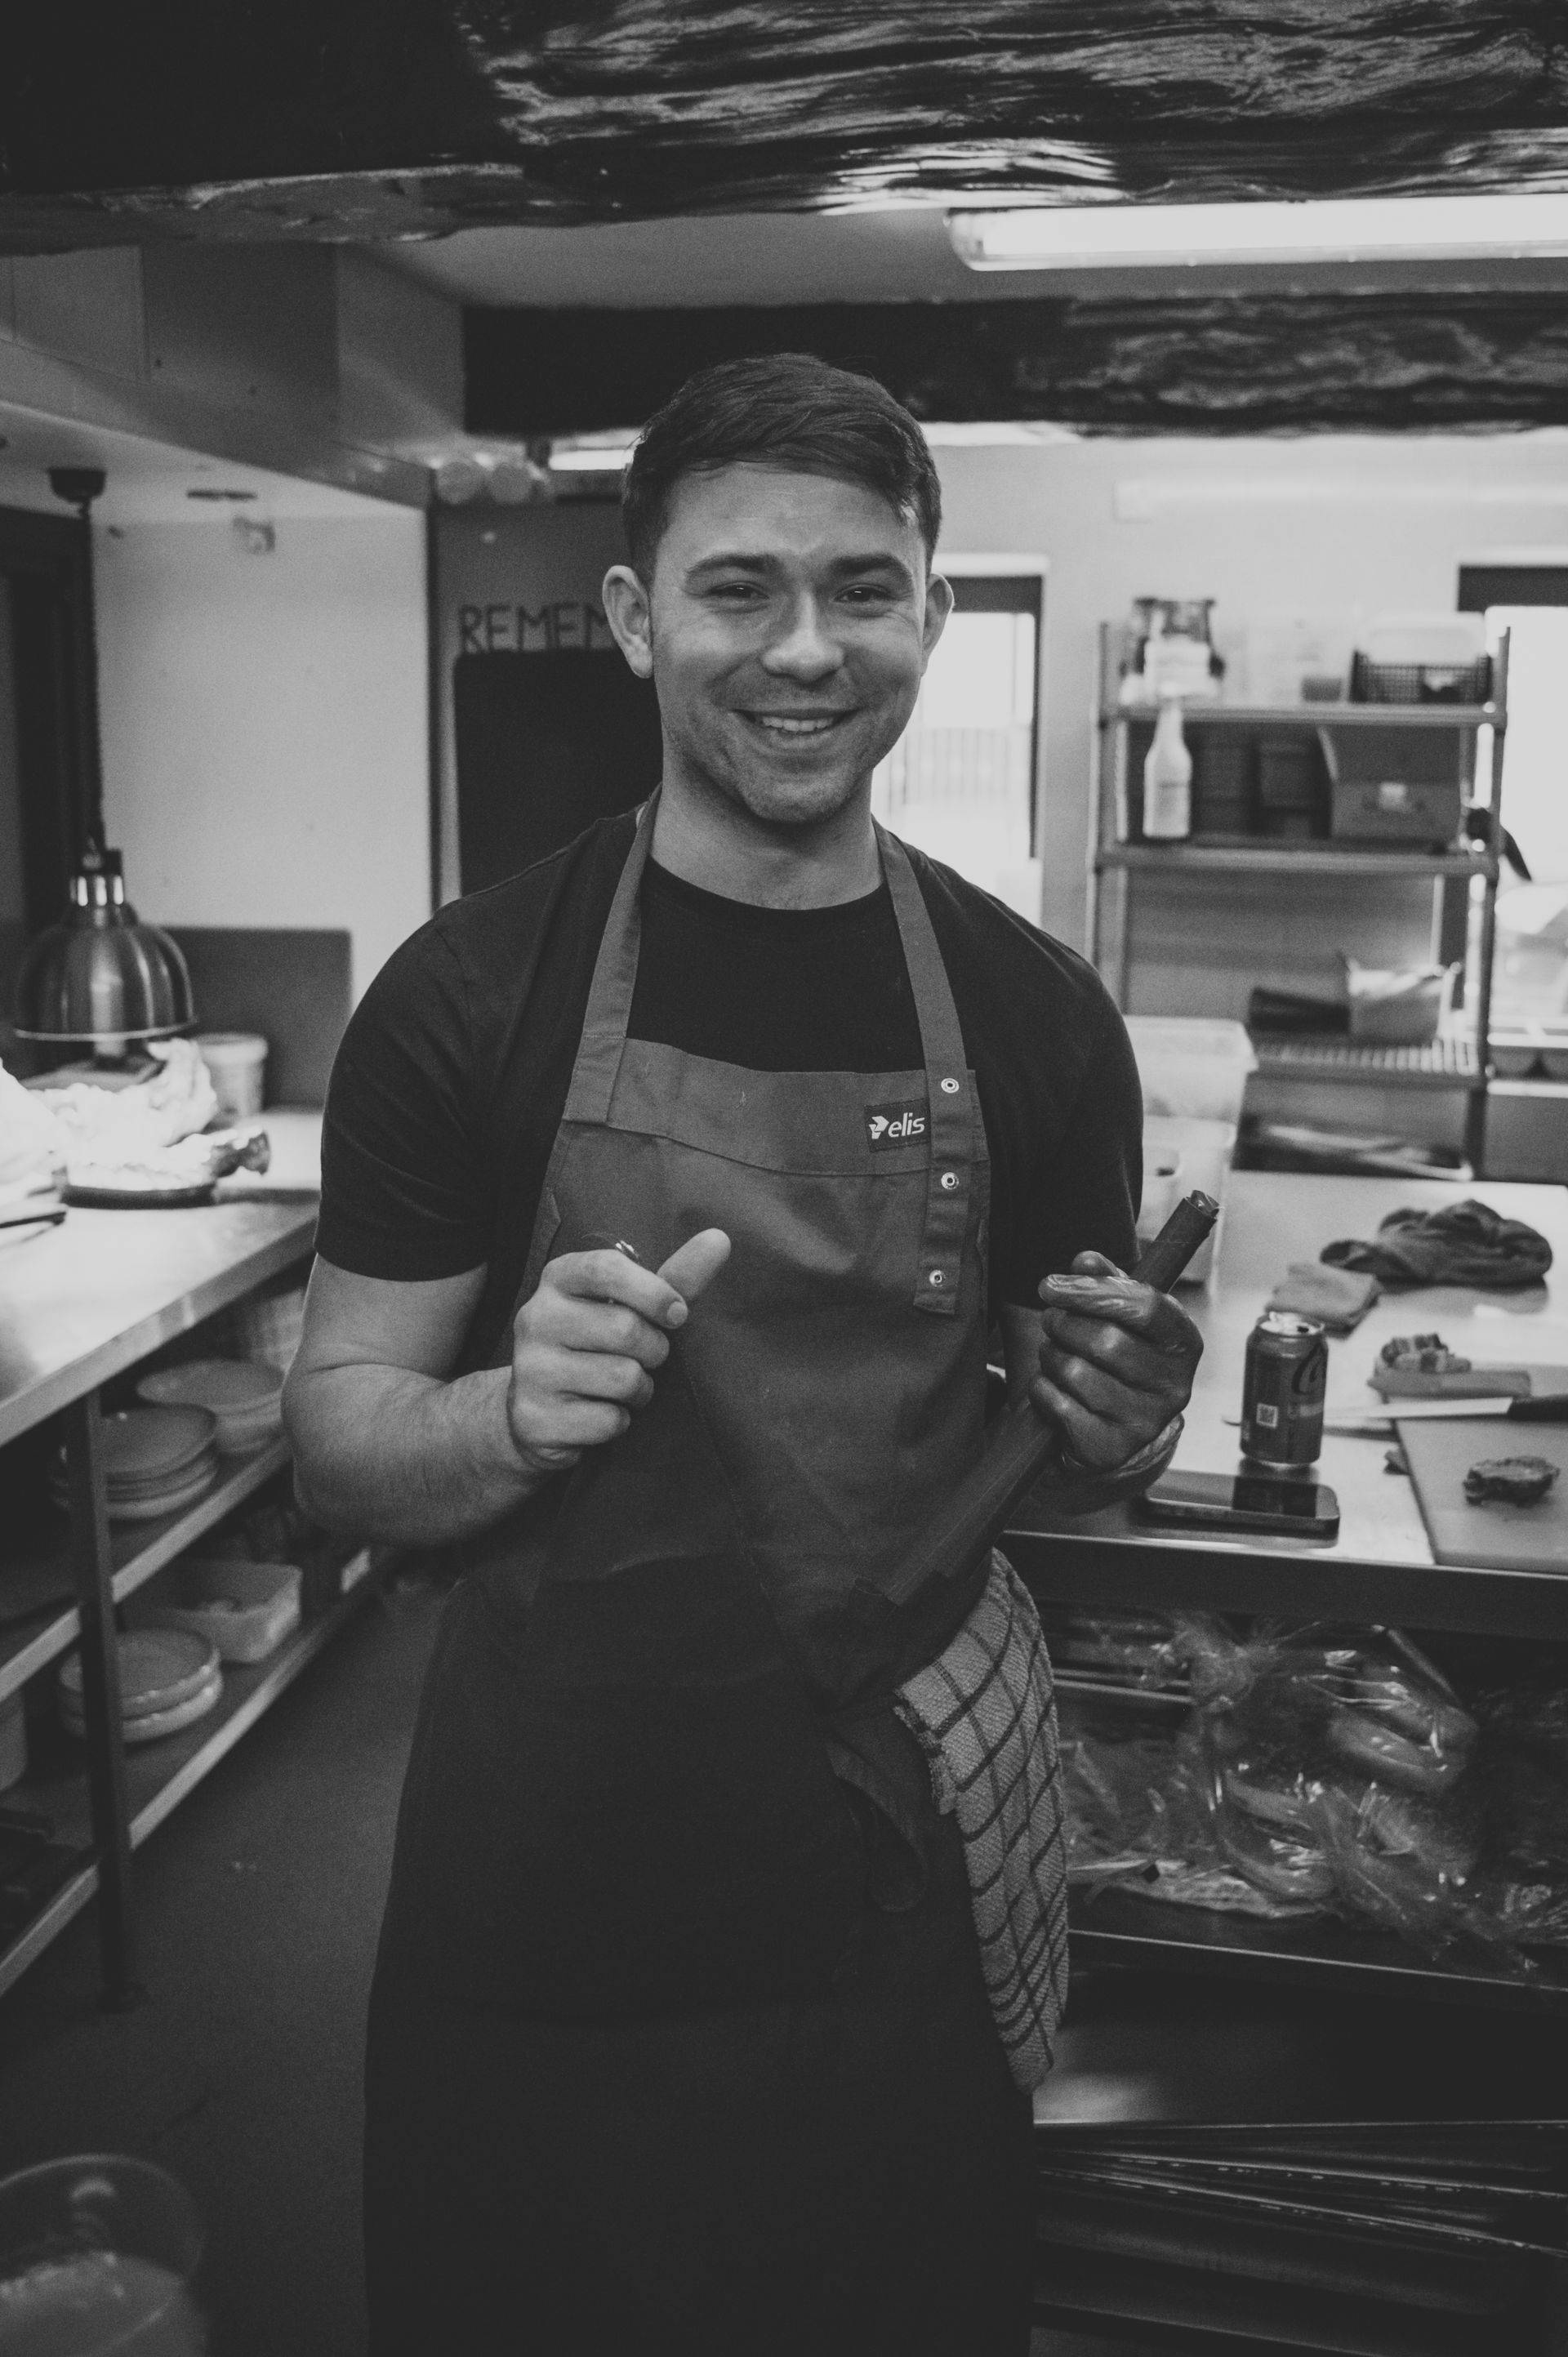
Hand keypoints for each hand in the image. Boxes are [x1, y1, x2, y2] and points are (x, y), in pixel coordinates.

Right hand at [505, 1229, 730, 1476]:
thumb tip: (720, 1238)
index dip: (654, 1292)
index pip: (607, 1269)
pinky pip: (609, 1421)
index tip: (678, 1315)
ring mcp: (531, 1370)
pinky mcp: (537, 1418)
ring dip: (641, 1389)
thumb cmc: (598, 1344)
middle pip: (625, 1329)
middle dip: (655, 1350)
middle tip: (646, 1357)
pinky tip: (600, 1412)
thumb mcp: (629, 1306)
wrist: (538, 1411)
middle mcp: (535, 1318)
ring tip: (623, 1386)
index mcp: (558, 1279)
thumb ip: (674, 1277)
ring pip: (622, 1378)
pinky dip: (620, 1422)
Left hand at [1033, 1251, 1201, 1472]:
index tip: (1051, 1285)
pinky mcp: (1111, 1449)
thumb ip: (1104, 1283)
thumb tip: (1086, 1260)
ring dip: (1050, 1357)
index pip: (1145, 1306)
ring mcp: (1145, 1423)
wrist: (1109, 1432)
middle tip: (1050, 1321)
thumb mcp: (1118, 1316)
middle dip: (1063, 1324)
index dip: (1092, 1291)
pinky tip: (1052, 1388)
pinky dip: (1043, 1390)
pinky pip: (1059, 1405)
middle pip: (1105, 1340)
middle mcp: (1174, 1387)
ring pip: (1077, 1373)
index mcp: (1183, 1343)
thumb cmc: (1114, 1360)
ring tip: (1053, 1355)